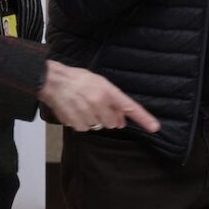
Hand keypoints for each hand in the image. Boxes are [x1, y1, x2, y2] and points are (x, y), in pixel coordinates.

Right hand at [41, 62, 159, 132]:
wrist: (53, 81)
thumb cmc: (78, 80)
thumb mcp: (99, 84)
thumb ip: (112, 102)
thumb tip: (121, 122)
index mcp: (107, 91)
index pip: (129, 106)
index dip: (143, 118)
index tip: (155, 127)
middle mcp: (99, 103)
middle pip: (112, 123)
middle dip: (107, 118)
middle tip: (97, 107)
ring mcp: (87, 113)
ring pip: (97, 126)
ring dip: (93, 120)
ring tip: (83, 106)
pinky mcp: (75, 121)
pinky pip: (84, 129)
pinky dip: (81, 123)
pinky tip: (75, 111)